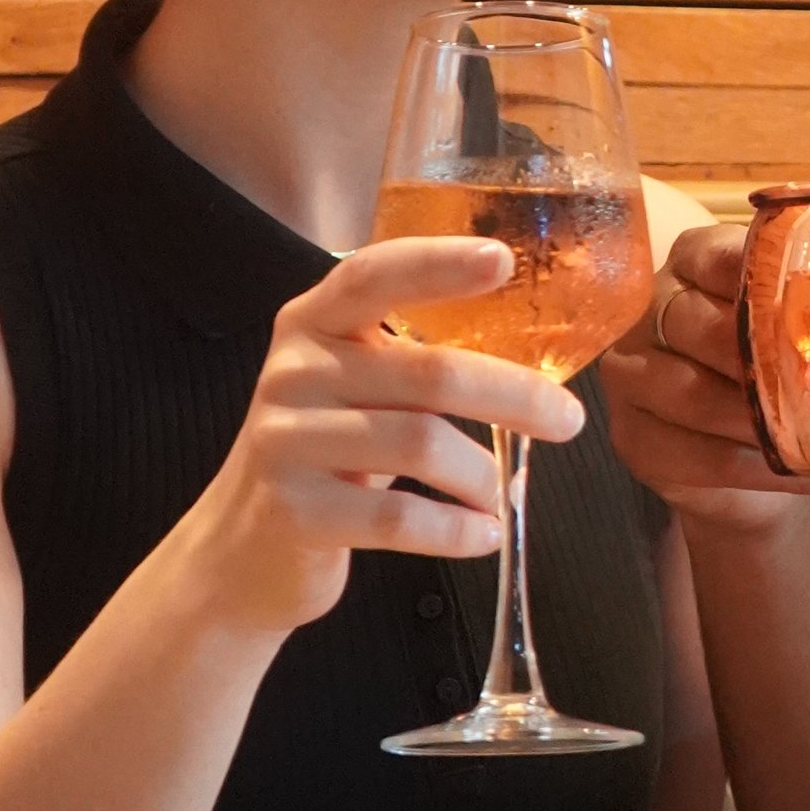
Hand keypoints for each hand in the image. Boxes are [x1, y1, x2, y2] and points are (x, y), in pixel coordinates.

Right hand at [178, 239, 585, 639]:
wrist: (242, 549)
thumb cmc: (326, 457)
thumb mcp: (355, 390)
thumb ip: (414, 361)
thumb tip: (534, 358)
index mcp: (312, 324)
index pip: (375, 275)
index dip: (438, 264)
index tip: (503, 261)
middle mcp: (294, 371)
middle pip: (429, 372)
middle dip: (514, 396)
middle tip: (568, 420)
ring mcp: (287, 441)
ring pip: (422, 444)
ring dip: (483, 476)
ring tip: (501, 495)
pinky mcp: (295, 511)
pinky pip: (399, 517)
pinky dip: (456, 529)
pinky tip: (481, 533)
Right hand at [597, 223, 809, 532]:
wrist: (754, 460)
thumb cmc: (787, 374)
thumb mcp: (808, 328)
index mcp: (693, 261)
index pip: (712, 255)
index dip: (755, 279)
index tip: (806, 306)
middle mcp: (651, 310)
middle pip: (693, 324)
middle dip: (760, 356)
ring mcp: (631, 376)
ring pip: (687, 392)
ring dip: (760, 420)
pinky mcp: (634, 438)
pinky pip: (690, 454)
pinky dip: (756, 468)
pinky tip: (808, 472)